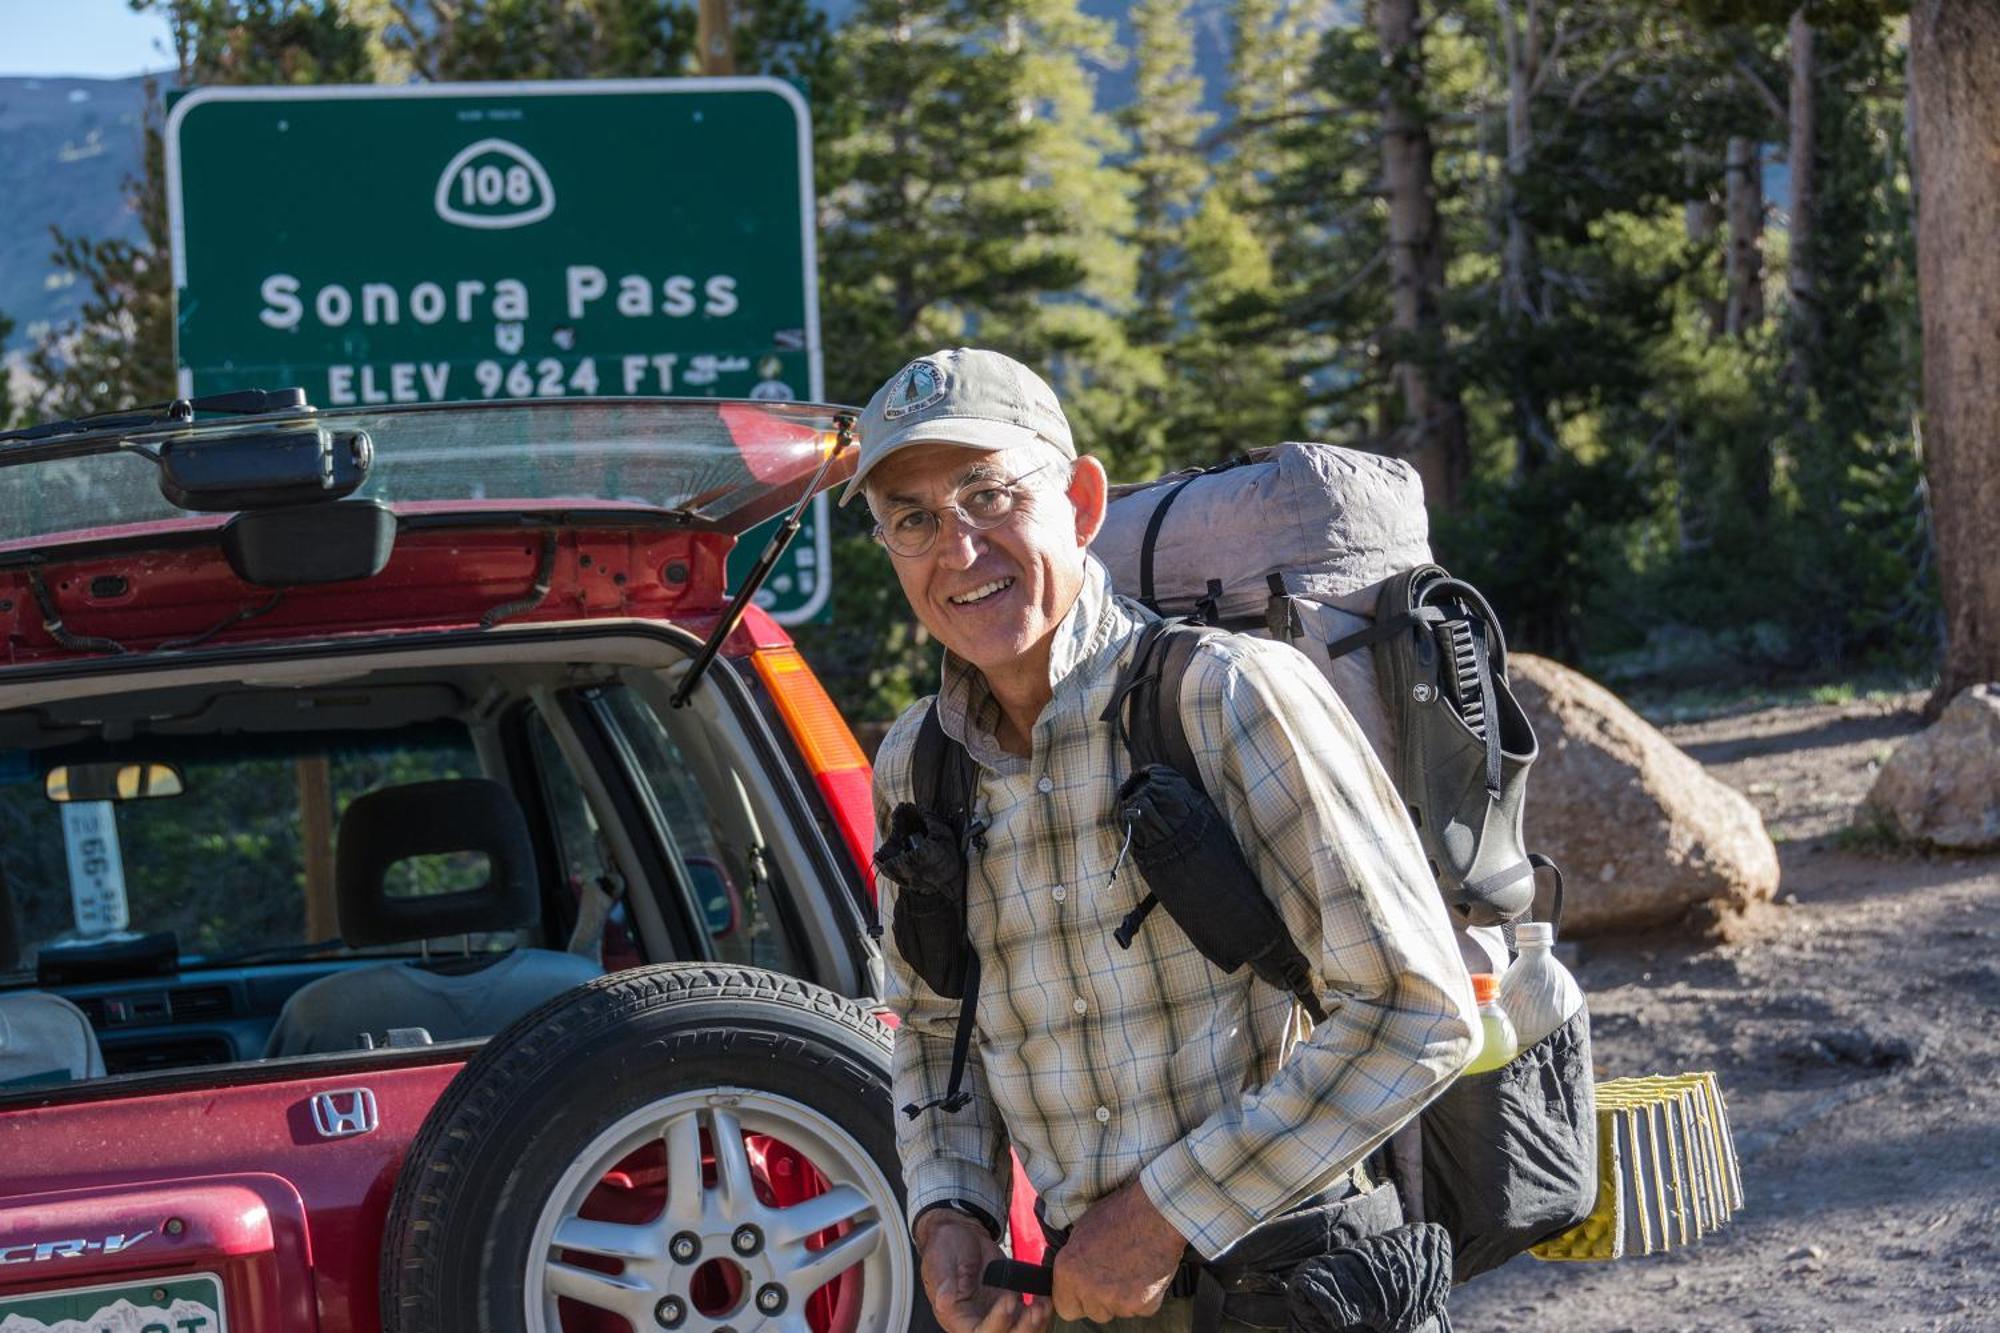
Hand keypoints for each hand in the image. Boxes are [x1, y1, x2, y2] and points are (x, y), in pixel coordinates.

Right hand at [914, 1211, 1051, 1332]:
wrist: (960, 1234)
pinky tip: (1045, 1299)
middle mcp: (977, 1322)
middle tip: (1035, 1310)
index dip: (997, 1322)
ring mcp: (995, 1315)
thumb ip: (944, 1281)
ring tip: (1044, 1305)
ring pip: (1018, 1332)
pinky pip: (1027, 1318)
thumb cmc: (945, 1246)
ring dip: (1034, 1325)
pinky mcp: (1009, 1306)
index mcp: (957, 1317)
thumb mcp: (940, 1260)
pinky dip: (1040, 1314)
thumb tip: (944, 1300)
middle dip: (1022, 1329)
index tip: (1009, 1299)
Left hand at [1051, 1179, 1187, 1323]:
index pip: (1065, 1308)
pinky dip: (1146, 1296)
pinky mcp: (1142, 1305)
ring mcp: (1116, 1300)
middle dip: (1102, 1299)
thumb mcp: (1082, 1230)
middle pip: (1093, 1312)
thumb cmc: (1120, 1213)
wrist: (1156, 1211)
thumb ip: (1074, 1259)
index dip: (1077, 1299)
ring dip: (1123, 1298)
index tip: (1086, 1289)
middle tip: (1116, 1272)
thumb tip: (1073, 1273)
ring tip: (1133, 1267)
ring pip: (1117, 1311)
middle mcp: (1088, 1290)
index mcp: (1068, 1271)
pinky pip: (1141, 1309)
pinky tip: (1147, 1271)